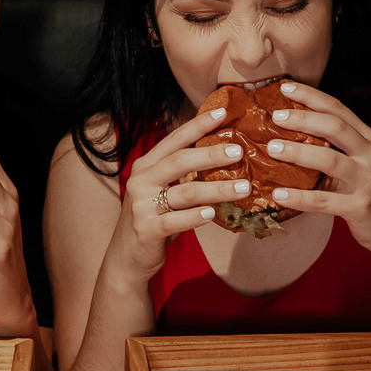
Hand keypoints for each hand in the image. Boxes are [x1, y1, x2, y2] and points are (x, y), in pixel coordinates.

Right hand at [107, 106, 253, 283]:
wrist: (126, 258)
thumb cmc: (152, 220)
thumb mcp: (161, 192)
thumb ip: (181, 175)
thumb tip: (221, 155)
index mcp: (146, 166)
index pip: (174, 140)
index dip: (198, 125)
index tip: (222, 112)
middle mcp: (141, 181)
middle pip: (180, 161)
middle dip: (211, 154)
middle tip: (239, 150)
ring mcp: (141, 205)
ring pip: (185, 193)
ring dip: (217, 189)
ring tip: (244, 187)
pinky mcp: (146, 229)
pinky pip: (175, 221)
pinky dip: (195, 217)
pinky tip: (212, 215)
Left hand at [263, 82, 370, 250]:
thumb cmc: (369, 188)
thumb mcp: (358, 159)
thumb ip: (334, 144)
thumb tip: (288, 130)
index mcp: (366, 138)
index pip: (338, 109)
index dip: (311, 95)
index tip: (284, 86)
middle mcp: (370, 154)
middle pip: (335, 127)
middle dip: (303, 118)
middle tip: (275, 116)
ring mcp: (367, 181)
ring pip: (330, 160)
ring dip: (298, 152)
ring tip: (272, 149)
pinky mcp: (360, 207)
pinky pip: (324, 200)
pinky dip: (299, 197)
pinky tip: (278, 194)